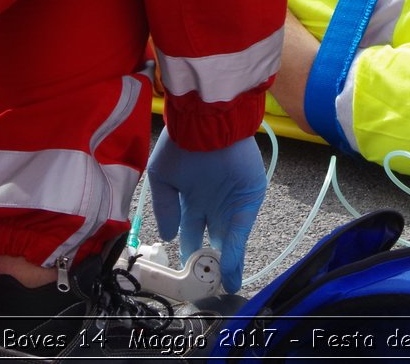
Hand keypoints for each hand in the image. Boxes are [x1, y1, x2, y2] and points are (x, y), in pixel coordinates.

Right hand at [146, 130, 266, 293]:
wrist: (207, 123)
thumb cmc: (182, 144)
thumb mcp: (162, 176)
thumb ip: (164, 207)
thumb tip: (168, 236)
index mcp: (191, 199)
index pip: (191, 233)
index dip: (189, 252)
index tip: (187, 272)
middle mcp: (211, 204)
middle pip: (211, 240)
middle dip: (208, 262)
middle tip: (205, 284)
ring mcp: (230, 204)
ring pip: (227, 241)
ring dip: (224, 264)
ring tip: (220, 286)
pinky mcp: (247, 202)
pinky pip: (240, 233)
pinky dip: (234, 254)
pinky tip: (229, 273)